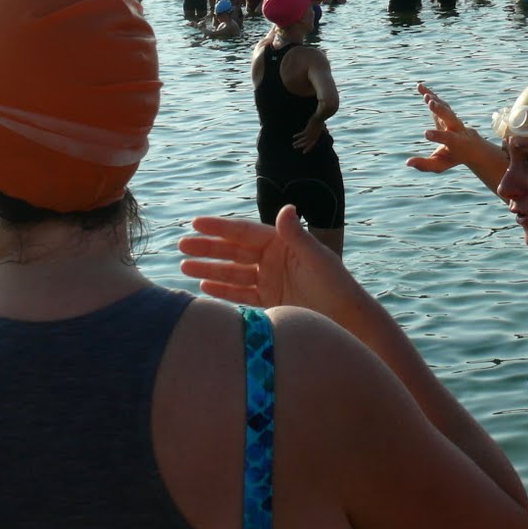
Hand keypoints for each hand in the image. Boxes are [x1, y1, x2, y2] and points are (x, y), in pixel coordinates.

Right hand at [179, 206, 348, 313]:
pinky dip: (222, 291)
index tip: (196, 223)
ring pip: (233, 273)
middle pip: (234, 251)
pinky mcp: (269, 302)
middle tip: (181, 246)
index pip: (245, 232)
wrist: (346, 320)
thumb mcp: (316, 258)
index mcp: (283, 243)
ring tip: (183, 267)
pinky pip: (240, 294)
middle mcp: (273, 259)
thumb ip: (297, 235)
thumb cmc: (335, 285)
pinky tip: (203, 288)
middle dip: (208, 248)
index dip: (220, 227)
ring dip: (209, 270)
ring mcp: (270, 281)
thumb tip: (285, 208)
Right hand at [292, 119, 324, 152]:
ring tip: (293, 145)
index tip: (303, 152)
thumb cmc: (322, 122)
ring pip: (302, 140)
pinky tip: (293, 137)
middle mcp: (313, 137)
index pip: (311, 145)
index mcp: (316, 137)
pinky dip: (297, 136)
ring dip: (297, 142)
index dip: (307, 148)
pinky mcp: (307, 130)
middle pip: (305, 143)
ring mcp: (310, 134)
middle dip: (300, 146)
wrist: (319, 118)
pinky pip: (301, 134)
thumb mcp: (323, 128)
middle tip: (294, 147)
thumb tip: (328, 131)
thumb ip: (325, 131)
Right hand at [406, 83, 489, 174]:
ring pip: (445, 107)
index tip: (426, 133)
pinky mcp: (446, 111)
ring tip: (426, 95)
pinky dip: (430, 93)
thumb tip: (407, 163)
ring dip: (435, 101)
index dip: (437, 135)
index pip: (447, 138)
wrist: (470, 145)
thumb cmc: (452, 158)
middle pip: (450, 117)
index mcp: (457, 142)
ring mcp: (452, 118)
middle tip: (431, 104)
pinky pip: (438, 101)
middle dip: (441, 110)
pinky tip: (420, 86)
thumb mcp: (439, 166)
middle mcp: (456, 127)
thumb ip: (424, 165)